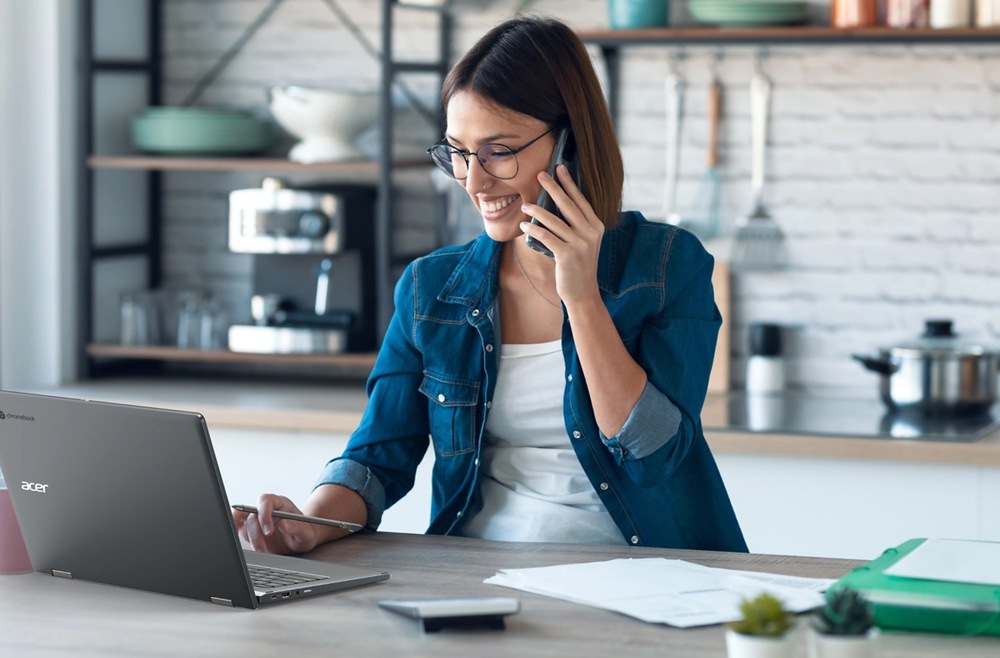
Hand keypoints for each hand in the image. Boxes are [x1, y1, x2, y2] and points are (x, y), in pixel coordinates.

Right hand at [233, 493, 321, 554]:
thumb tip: (284, 524)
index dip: (263, 514)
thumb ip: (296, 527)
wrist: (301, 540)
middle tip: (262, 547)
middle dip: (255, 532)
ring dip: (250, 539)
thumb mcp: (306, 532)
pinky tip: (252, 546)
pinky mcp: (253, 530)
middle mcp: (267, 509)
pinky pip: (241, 531)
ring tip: (262, 550)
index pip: (265, 500)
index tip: (268, 531)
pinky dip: (243, 539)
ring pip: (244, 523)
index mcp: (280, 503)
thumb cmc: (305, 532)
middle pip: (251, 513)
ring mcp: (258, 519)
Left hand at [520, 164, 604, 303]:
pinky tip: (524, 225)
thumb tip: (556, 205)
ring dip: (537, 211)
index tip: (560, 168)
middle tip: (540, 175)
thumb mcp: (583, 243)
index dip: (570, 183)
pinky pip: (546, 237)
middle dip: (553, 188)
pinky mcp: (567, 255)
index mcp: (596, 226)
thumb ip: (576, 226)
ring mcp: (580, 244)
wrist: (583, 293)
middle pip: (568, 205)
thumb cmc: (578, 266)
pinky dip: (534, 229)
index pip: (581, 200)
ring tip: (525, 205)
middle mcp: (590, 232)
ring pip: (554, 220)